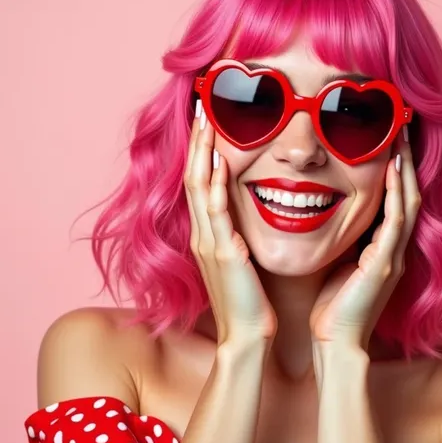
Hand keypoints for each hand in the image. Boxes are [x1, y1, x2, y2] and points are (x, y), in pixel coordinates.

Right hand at [184, 100, 276, 342]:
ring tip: (206, 119)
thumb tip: (245, 215)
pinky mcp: (222, 251)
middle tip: (202, 106)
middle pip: (193, 175)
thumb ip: (237, 236)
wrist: (247, 337)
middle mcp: (201, 234)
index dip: (201, 150)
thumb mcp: (240, 262)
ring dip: (202, 151)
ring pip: (198, 186)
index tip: (208, 121)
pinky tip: (219, 160)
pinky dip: (214, 183)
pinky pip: (214, 210)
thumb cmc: (249, 303)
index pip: (199, 182)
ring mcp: (208, 242)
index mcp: (207, 235)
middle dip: (197, 140)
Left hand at [309, 131, 420, 347]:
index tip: (387, 138)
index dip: (395, 169)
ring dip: (406, 166)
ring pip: (408, 200)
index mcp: (383, 249)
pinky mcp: (385, 264)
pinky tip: (393, 166)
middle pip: (408, 193)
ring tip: (401, 133)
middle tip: (401, 125)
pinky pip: (396, 220)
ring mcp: (394, 256)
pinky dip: (397, 192)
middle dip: (406, 158)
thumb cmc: (332, 309)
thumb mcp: (340, 266)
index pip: (394, 200)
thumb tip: (328, 214)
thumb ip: (345, 242)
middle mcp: (394, 249)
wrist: (335, 344)